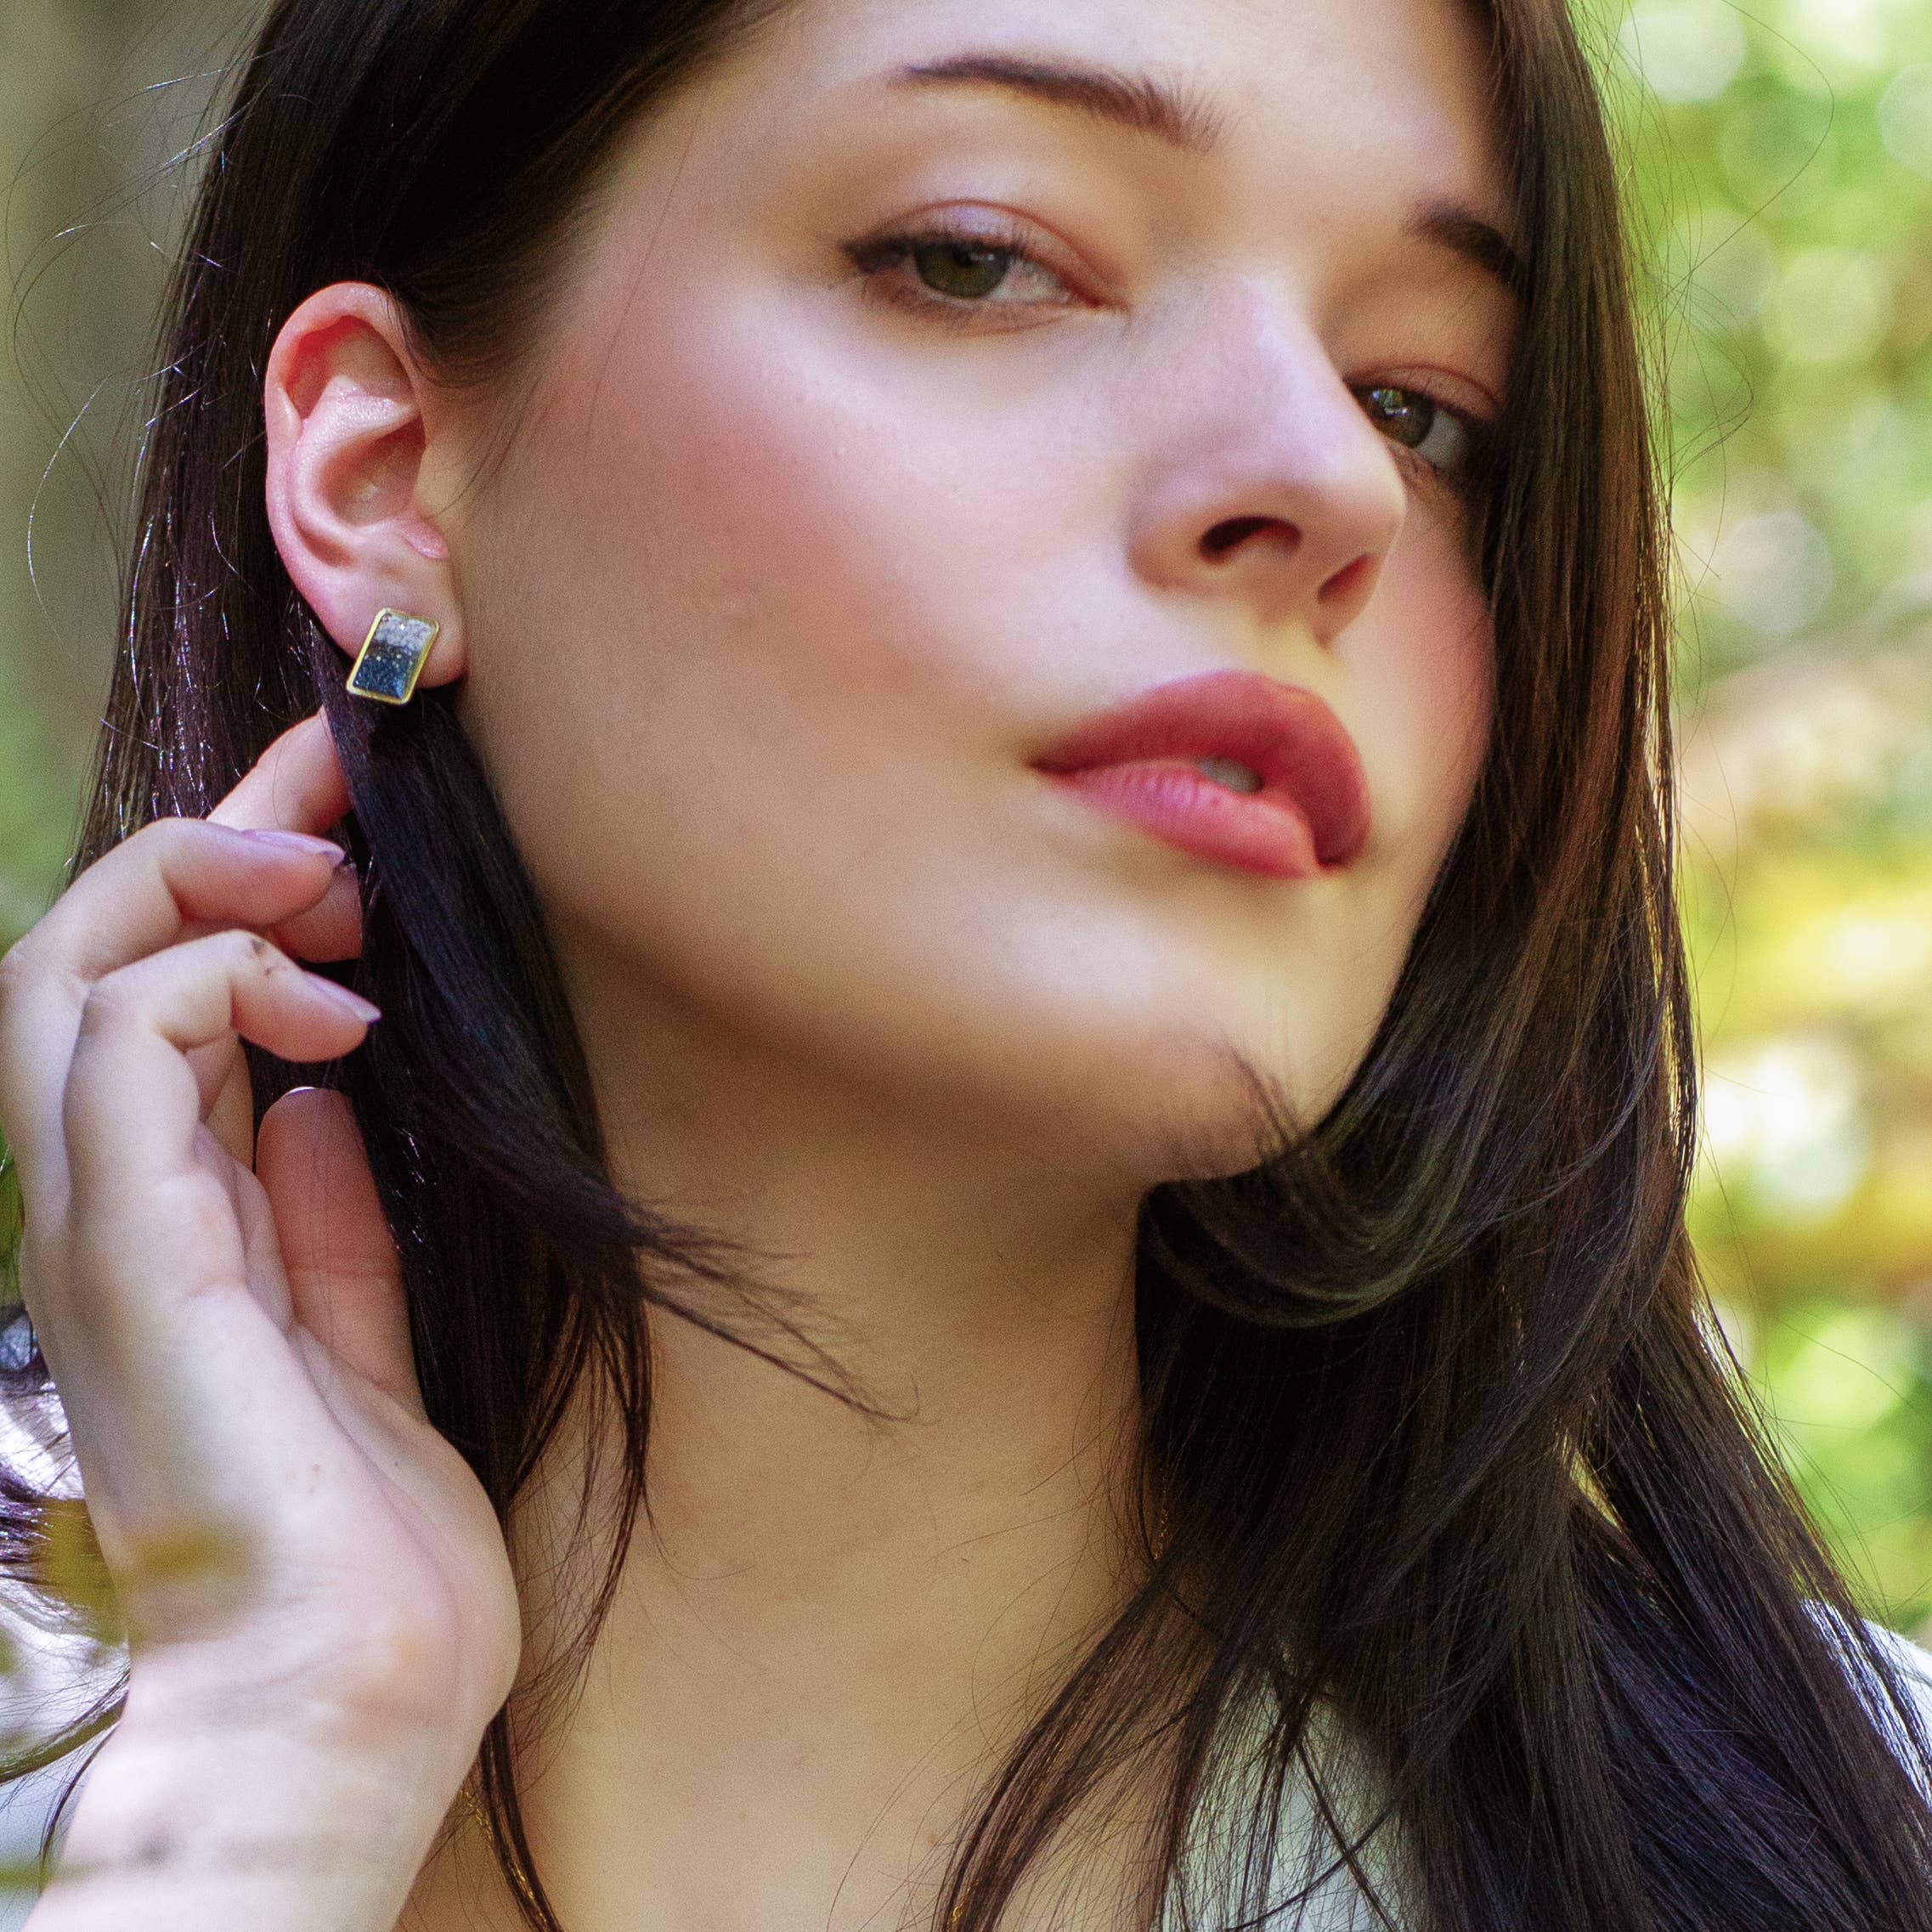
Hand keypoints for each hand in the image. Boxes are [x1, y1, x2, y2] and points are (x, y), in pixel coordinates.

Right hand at [0, 715, 519, 1922]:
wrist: (340, 1697)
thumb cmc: (358, 1544)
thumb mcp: (356, 1336)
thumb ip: (323, 1224)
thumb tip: (318, 1105)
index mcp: (163, 1231)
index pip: (151, 1003)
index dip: (231, 882)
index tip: (341, 806)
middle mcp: (105, 1217)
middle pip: (78, 959)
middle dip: (200, 840)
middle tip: (327, 794)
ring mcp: (98, 1237)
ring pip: (61, 981)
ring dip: (198, 891)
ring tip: (331, 887)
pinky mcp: (132, 1262)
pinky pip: (117, 1059)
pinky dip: (216, 987)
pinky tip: (334, 1012)